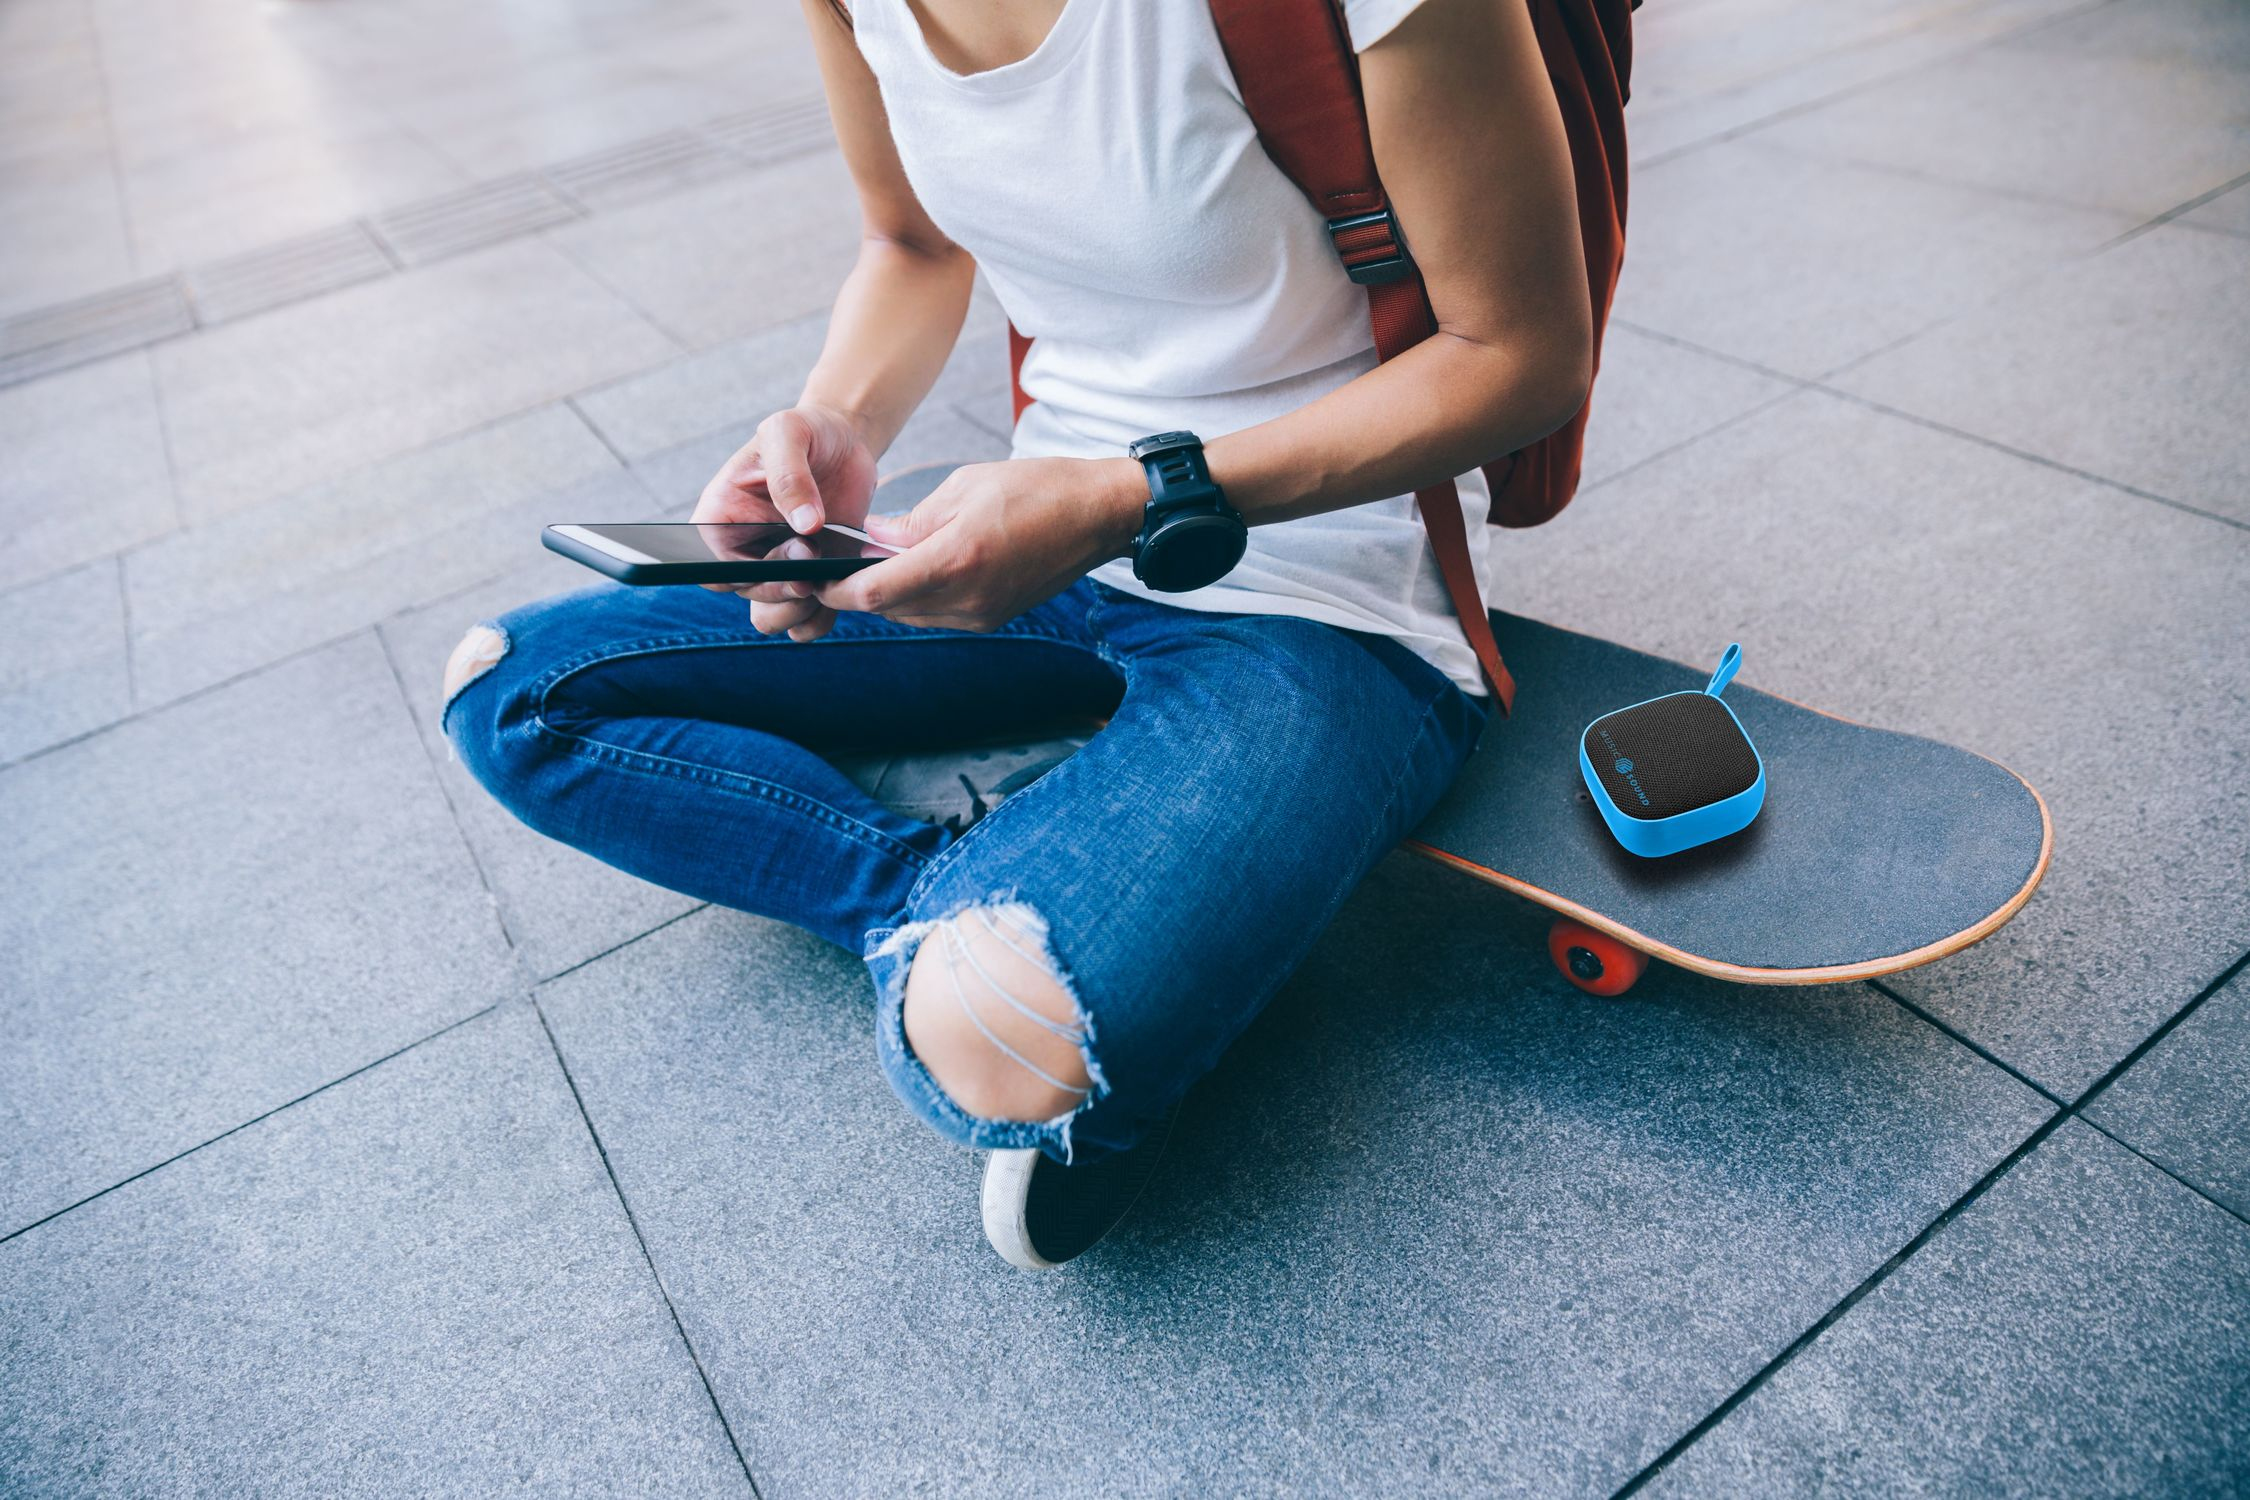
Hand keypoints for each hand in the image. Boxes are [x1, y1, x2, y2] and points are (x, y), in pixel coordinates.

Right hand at [693, 405, 877, 639]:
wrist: (844, 442)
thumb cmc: (805, 430)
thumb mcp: (790, 431)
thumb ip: (790, 474)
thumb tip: (805, 526)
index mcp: (721, 518)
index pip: (710, 568)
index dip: (738, 575)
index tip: (780, 558)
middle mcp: (744, 551)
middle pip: (747, 596)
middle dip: (781, 587)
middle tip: (814, 556)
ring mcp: (777, 569)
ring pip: (772, 618)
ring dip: (799, 611)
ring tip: (827, 579)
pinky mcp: (811, 579)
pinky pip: (807, 621)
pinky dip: (824, 617)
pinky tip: (843, 589)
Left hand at [813, 456, 1144, 633]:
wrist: (1098, 515)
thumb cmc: (1036, 488)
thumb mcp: (963, 488)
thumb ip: (911, 522)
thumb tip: (871, 542)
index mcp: (957, 559)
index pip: (874, 592)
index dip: (835, 588)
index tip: (813, 575)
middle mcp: (968, 598)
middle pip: (888, 608)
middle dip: (857, 588)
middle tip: (834, 562)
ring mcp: (982, 614)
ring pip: (911, 614)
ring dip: (887, 593)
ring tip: (873, 562)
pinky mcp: (993, 617)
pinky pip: (938, 614)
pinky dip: (917, 595)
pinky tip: (914, 568)